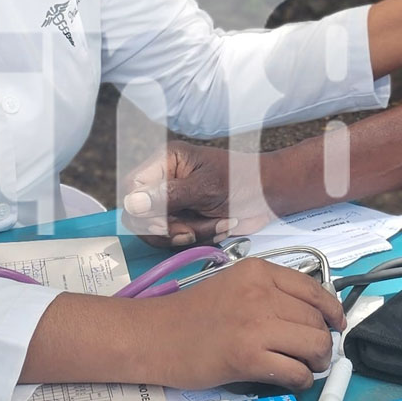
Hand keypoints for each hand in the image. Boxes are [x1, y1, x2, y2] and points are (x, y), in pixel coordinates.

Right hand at [122, 142, 279, 246]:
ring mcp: (172, 203)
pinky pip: (175, 239)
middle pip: (138, 215)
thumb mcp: (206, 187)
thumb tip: (132, 203)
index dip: (141, 209)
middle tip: (191, 231)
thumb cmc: (243, 180)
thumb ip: (169, 196)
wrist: (269, 196)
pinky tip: (218, 226)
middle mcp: (163, 181)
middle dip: (167, 228)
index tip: (163, 222)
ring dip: (187, 234)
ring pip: (156, 232)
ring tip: (214, 223)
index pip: (132, 187)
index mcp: (166, 161)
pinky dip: (198, 238)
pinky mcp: (184, 220)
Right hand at [136, 257, 344, 390]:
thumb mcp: (234, 285)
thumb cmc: (191, 313)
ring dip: (318, 360)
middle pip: (316, 319)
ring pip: (314, 344)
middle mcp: (261, 293)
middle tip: (317, 353)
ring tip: (308, 366)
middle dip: (324, 339)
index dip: (332, 309)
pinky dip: (302, 379)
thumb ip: (269, 291)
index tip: (336, 323)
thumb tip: (309, 312)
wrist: (155, 336)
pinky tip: (293, 379)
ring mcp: (256, 325)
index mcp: (258, 271)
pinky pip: (296, 371)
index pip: (313, 288)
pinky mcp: (249, 357)